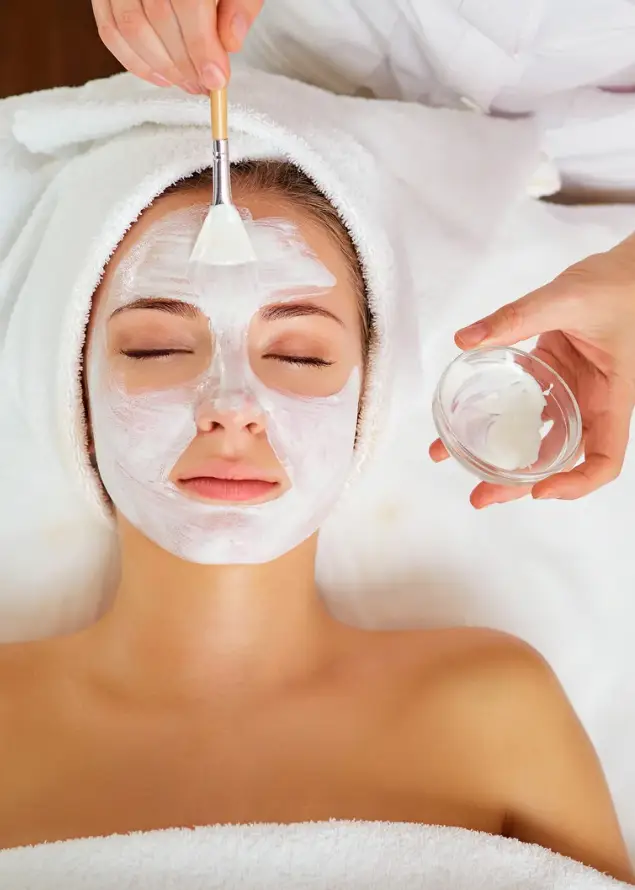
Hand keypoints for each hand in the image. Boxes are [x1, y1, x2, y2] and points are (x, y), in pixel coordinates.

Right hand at [92, 0, 263, 93]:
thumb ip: (241, 4)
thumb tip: (230, 43)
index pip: (188, 3)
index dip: (201, 47)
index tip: (217, 79)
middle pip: (158, 18)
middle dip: (184, 63)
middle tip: (204, 85)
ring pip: (130, 27)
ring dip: (161, 66)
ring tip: (187, 82)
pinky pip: (109, 28)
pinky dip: (133, 60)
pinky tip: (161, 76)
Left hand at [430, 233, 634, 507]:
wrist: (628, 268)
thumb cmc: (617, 284)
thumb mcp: (565, 298)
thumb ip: (516, 317)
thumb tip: (466, 339)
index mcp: (612, 397)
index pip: (605, 459)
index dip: (576, 483)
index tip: (540, 490)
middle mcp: (592, 403)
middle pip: (561, 459)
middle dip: (520, 483)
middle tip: (479, 496)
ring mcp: (572, 392)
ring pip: (539, 438)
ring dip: (502, 455)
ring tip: (458, 463)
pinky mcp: (554, 376)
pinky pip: (526, 407)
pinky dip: (499, 417)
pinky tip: (465, 422)